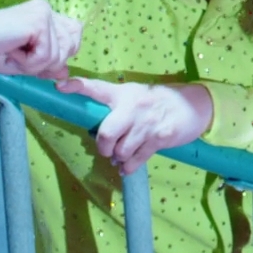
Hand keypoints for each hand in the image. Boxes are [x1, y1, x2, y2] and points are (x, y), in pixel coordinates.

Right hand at [0, 0, 81, 79]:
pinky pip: (46, 56)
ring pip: (57, 56)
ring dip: (33, 65)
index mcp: (45, 15)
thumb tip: (65, 73)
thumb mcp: (24, 62)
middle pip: (70, 48)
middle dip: (47, 63)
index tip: (33, 58)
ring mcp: (45, 13)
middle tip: (20, 56)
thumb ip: (47, 64)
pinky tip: (13, 51)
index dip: (59, 55)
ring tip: (13, 52)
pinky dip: (29, 63)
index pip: (73, 36)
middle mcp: (48, 11)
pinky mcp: (39, 21)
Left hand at [58, 77, 212, 175]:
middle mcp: (133, 107)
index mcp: (123, 94)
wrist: (192, 105)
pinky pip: (136, 160)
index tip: (60, 86)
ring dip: (118, 158)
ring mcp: (146, 124)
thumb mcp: (136, 95)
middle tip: (107, 149)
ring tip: (122, 155)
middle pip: (106, 133)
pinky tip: (128, 165)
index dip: (77, 86)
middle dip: (103, 147)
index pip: (96, 87)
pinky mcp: (159, 138)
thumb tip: (98, 132)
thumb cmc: (157, 101)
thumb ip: (116, 107)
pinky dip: (128, 167)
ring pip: (121, 151)